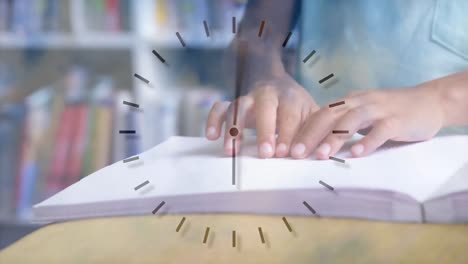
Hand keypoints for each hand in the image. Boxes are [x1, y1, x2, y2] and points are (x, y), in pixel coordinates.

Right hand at [206, 70, 318, 157]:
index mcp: (291, 97)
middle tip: (265, 154)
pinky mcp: (233, 104)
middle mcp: (268, 95)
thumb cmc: (298, 108)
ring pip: (238, 108)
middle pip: (264, 108)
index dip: (288, 133)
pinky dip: (213, 119)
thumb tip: (326, 154)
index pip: (290, 114)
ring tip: (230, 151)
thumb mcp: (312, 114)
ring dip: (234, 129)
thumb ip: (318, 130)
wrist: (278, 83)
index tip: (287, 154)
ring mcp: (248, 98)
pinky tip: (211, 136)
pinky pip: (220, 107)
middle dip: (264, 131)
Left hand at [290, 84, 444, 158]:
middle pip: (330, 115)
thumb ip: (342, 125)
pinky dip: (368, 141)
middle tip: (296, 153)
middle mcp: (360, 101)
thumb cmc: (390, 111)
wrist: (430, 100)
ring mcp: (379, 109)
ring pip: (352, 120)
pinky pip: (381, 129)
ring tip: (321, 155)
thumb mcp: (362, 114)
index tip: (287, 148)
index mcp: (348, 101)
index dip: (303, 130)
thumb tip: (315, 144)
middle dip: (310, 134)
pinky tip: (358, 153)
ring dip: (335, 138)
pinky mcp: (398, 119)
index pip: (320, 114)